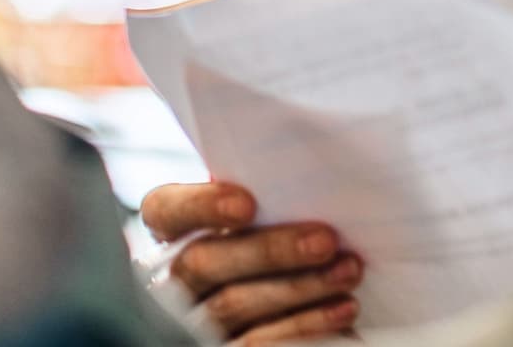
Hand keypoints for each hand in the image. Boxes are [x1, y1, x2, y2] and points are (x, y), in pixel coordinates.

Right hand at [140, 181, 363, 343]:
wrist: (297, 290)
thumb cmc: (282, 237)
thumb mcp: (270, 215)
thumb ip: (272, 199)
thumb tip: (314, 182)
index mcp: (176, 232)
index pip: (164, 210)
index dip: (199, 206)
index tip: (247, 204)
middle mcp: (175, 279)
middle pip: (202, 262)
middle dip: (269, 250)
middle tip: (326, 240)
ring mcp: (193, 323)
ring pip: (232, 305)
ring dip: (299, 287)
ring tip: (348, 271)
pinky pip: (256, 342)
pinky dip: (304, 325)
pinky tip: (342, 308)